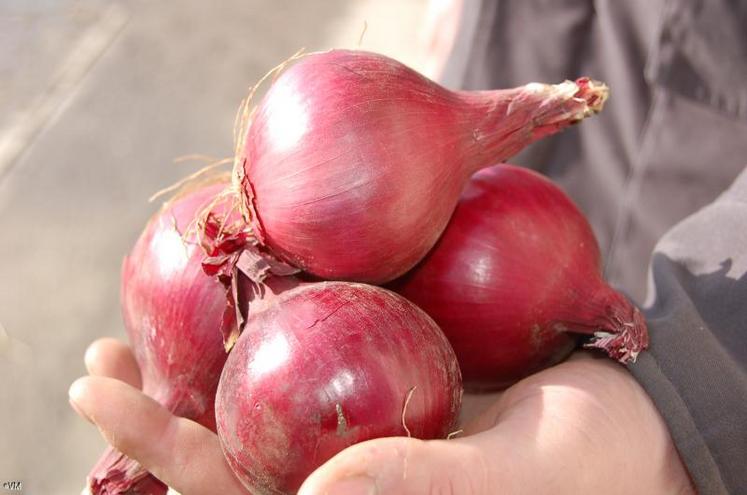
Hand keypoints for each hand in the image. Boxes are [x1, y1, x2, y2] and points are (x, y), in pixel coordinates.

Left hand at [71, 342, 693, 494]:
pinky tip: (237, 291)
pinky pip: (314, 354)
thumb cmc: (586, 467)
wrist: (630, 421)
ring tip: (131, 332)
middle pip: (231, 452)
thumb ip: (421, 484)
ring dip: (196, 368)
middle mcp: (347, 471)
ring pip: (262, 402)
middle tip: (95, 363)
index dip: (168, 454)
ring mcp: (363, 424)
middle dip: (157, 413)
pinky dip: (267, 326)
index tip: (107, 398)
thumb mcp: (512, 480)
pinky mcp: (389, 379)